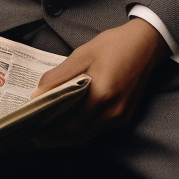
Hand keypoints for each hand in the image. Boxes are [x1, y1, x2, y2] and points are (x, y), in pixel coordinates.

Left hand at [30, 17, 169, 142]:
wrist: (146, 44)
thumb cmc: (113, 45)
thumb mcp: (82, 55)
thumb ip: (58, 76)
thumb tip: (36, 95)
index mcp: (101, 95)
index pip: (69, 124)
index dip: (49, 128)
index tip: (32, 125)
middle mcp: (113, 112)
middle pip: (78, 133)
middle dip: (56, 133)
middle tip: (37, 127)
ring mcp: (121, 116)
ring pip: (88, 133)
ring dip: (69, 132)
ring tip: (50, 122)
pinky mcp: (126, 116)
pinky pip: (99, 128)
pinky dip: (83, 127)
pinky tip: (71, 117)